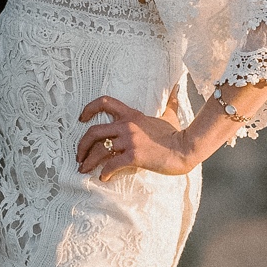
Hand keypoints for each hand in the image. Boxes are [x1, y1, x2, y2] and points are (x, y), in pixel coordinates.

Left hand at [77, 95, 196, 180]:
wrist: (186, 148)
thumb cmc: (177, 134)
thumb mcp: (170, 115)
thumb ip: (170, 102)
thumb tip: (177, 88)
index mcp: (132, 115)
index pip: (105, 102)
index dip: (89, 109)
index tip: (81, 118)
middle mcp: (127, 126)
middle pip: (93, 131)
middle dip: (82, 145)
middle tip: (79, 156)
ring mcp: (130, 140)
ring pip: (99, 150)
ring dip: (88, 161)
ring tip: (84, 169)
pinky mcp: (134, 156)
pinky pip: (112, 165)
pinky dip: (104, 173)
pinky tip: (103, 178)